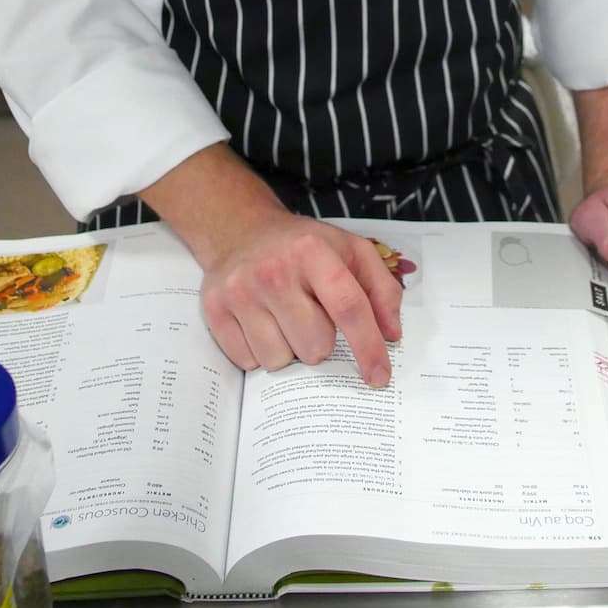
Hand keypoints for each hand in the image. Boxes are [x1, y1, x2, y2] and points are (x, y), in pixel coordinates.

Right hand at [144, 147, 405, 384]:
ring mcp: (240, 291)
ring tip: (284, 319)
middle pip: (315, 345)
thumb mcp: (351, 251)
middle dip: (321, 342)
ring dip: (289, 350)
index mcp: (313, 251)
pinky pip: (248, 362)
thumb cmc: (304, 247)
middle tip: (311, 316)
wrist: (241, 230)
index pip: (349, 307)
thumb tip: (392, 334)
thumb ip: (382, 289)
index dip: (369, 347)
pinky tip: (261, 324)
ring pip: (280, 360)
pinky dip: (260, 352)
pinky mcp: (215, 309)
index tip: (380, 377)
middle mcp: (274, 270)